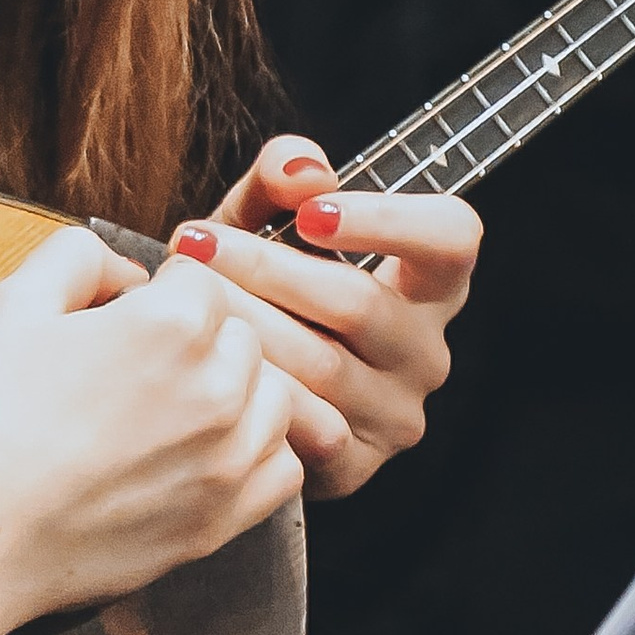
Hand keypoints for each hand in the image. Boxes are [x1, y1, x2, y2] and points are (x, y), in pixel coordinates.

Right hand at [0, 221, 310, 634]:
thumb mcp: (13, 303)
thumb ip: (80, 255)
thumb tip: (128, 270)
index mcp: (173, 326)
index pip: (201, 281)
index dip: (156, 293)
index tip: (122, 319)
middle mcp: (218, 391)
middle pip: (242, 336)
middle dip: (198, 340)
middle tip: (136, 368)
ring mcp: (227, 462)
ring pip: (273, 398)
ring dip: (236, 393)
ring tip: (174, 409)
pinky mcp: (222, 522)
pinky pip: (281, 470)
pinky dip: (254, 455)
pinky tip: (205, 454)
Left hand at [172, 136, 481, 498]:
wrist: (226, 384)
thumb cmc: (257, 289)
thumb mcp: (263, 223)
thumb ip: (281, 179)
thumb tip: (303, 170)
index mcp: (429, 283)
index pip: (452, 237)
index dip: (389, 220)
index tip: (310, 216)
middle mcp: (426, 351)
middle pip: (359, 303)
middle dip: (266, 269)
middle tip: (193, 247)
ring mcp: (397, 414)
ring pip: (323, 367)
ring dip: (244, 326)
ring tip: (181, 300)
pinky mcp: (356, 464)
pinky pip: (304, 427)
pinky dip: (248, 392)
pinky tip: (201, 366)